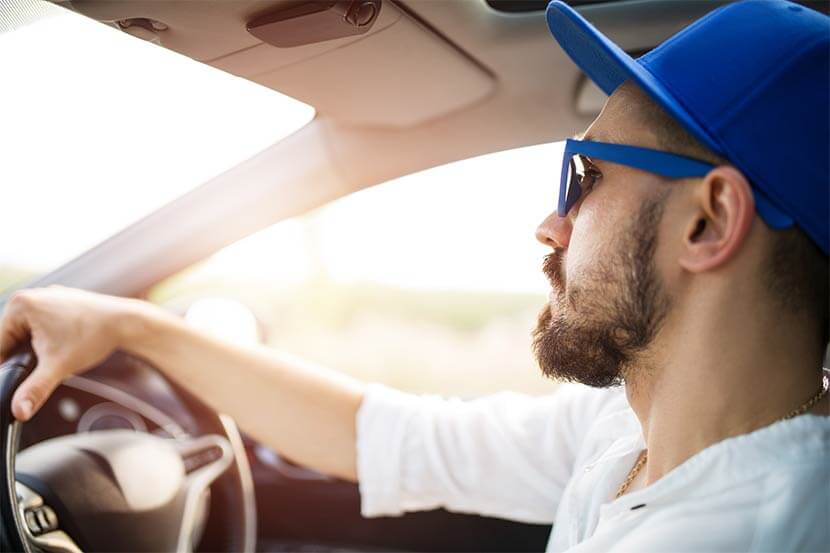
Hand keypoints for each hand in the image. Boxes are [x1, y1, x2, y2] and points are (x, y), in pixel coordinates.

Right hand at [0, 286, 136, 421]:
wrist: (126, 323)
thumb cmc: (95, 336)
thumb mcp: (58, 367)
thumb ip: (34, 390)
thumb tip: (18, 410)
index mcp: (20, 305)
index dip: (5, 366)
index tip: (14, 378)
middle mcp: (32, 296)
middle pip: (11, 338)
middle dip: (23, 357)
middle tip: (43, 367)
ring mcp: (47, 298)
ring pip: (28, 333)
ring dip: (35, 350)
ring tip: (56, 355)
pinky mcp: (60, 303)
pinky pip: (43, 326)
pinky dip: (47, 340)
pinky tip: (61, 347)